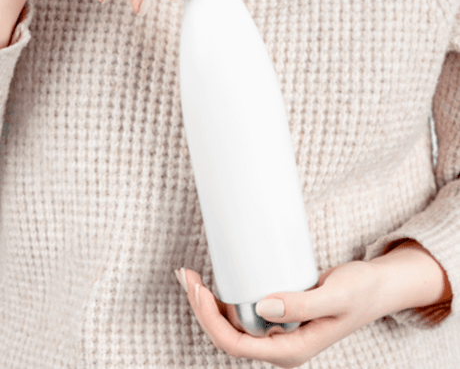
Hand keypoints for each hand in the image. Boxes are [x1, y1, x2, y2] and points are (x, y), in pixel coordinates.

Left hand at [177, 241, 450, 368]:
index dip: (212, 320)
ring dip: (208, 303)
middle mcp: (279, 344)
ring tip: (191, 276)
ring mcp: (277, 331)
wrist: (375, 288)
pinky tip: (216, 281)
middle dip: (201, 309)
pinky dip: (225, 297)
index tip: (199, 289)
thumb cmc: (360, 292)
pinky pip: (243, 312)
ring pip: (231, 324)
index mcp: (291, 350)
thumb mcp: (337, 296)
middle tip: (186, 276)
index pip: (237, 344)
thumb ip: (303, 305)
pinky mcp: (277, 315)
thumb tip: (262, 308)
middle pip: (227, 335)